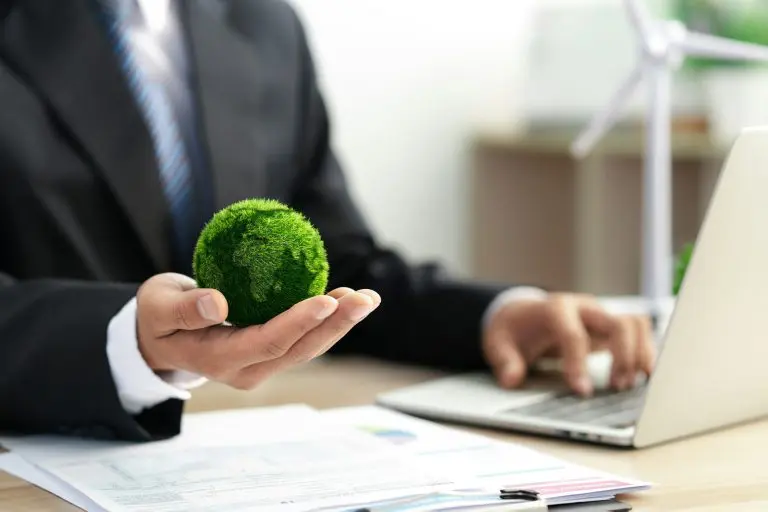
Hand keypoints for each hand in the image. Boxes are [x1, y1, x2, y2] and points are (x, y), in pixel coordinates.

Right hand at [135, 273, 379, 389]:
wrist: (157, 339)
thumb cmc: (156, 318)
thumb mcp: (157, 308)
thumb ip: (184, 308)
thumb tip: (217, 302)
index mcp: (219, 359)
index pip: (267, 342)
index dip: (298, 322)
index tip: (327, 300)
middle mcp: (246, 369)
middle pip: (299, 349)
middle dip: (336, 324)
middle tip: (367, 298)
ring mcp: (260, 364)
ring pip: (308, 347)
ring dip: (340, 323)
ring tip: (367, 298)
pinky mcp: (269, 353)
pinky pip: (303, 339)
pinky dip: (327, 320)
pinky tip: (347, 299)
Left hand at [482, 293, 654, 395]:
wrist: (521, 314)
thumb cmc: (513, 329)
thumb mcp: (498, 343)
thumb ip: (505, 361)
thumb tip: (512, 380)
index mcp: (555, 308)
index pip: (573, 333)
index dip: (578, 362)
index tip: (581, 391)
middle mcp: (583, 308)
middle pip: (618, 323)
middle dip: (622, 356)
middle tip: (616, 388)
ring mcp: (599, 316)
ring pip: (636, 325)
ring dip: (640, 355)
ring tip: (631, 385)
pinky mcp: (609, 328)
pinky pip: (638, 334)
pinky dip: (644, 354)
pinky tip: (640, 379)